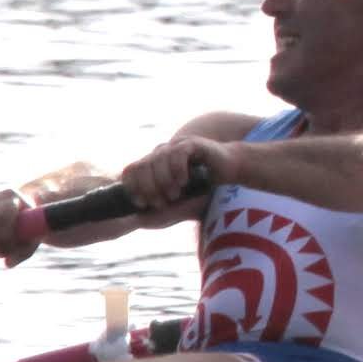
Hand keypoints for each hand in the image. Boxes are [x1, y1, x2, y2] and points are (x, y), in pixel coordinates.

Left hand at [115, 136, 229, 214]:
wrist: (231, 167)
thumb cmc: (204, 184)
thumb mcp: (179, 197)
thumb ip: (160, 204)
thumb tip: (138, 218)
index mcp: (154, 162)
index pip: (131, 170)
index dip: (132, 187)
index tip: (142, 204)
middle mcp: (161, 152)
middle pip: (141, 167)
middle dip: (148, 188)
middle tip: (161, 203)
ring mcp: (176, 145)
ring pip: (157, 160)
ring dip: (164, 182)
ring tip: (175, 195)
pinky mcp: (192, 143)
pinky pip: (177, 154)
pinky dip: (177, 171)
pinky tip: (184, 182)